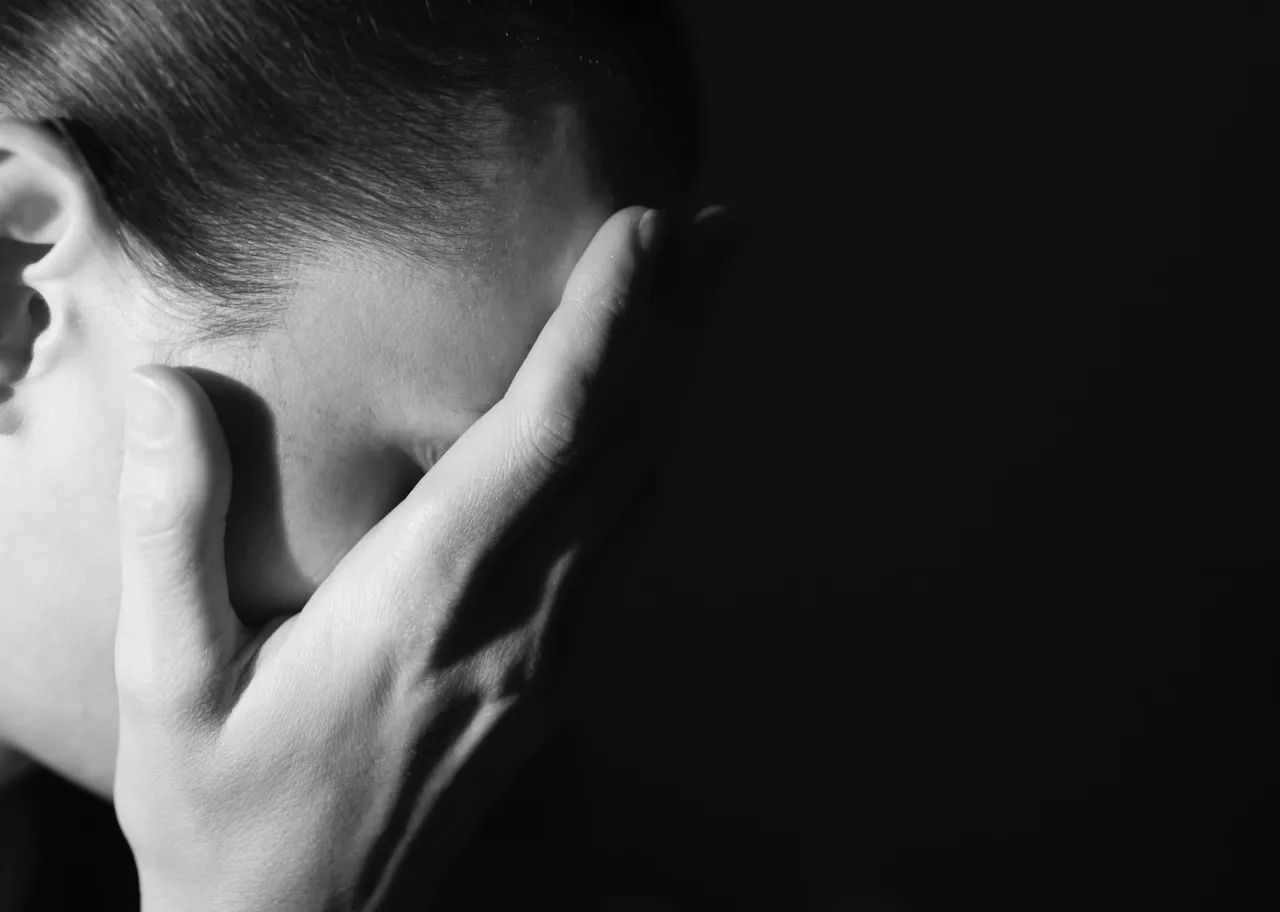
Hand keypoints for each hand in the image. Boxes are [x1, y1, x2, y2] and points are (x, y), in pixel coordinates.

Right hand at [113, 207, 675, 910]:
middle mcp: (516, 620)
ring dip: (682, 385)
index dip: (606, 328)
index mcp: (425, 603)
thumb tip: (172, 391)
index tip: (646, 233)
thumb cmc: (224, 811)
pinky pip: (630, 548)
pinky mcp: (556, 676)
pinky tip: (664, 421)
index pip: (547, 437)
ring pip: (643, 493)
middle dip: (679, 328)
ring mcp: (551, 653)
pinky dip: (658, 461)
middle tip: (728, 230)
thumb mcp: (165, 682)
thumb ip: (171, 532)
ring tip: (710, 297)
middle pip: (625, 448)